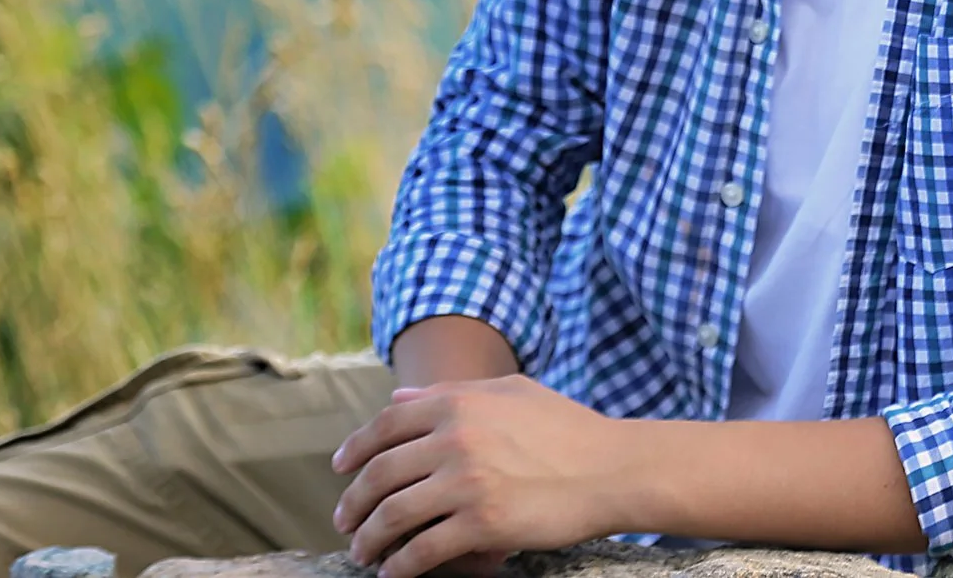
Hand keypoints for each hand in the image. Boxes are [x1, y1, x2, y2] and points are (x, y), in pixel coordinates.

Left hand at [330, 376, 630, 577]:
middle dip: (354, 502)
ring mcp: (466, 482)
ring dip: (369, 540)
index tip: (340, 470)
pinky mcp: (481, 524)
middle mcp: (454, 439)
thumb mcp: (511, 392)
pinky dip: (400, 567)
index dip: (355, 450)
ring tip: (363, 553)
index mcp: (458, 403)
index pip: (385, 426)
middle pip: (380, 474)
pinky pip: (423, 550)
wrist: (611, 469)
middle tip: (345, 521)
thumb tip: (397, 400)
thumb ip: (452, 393)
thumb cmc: (567, 428)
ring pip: (393, 515)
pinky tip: (394, 574)